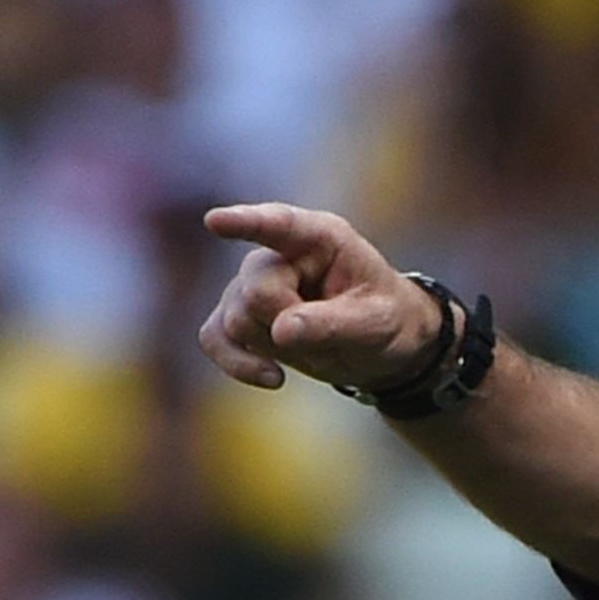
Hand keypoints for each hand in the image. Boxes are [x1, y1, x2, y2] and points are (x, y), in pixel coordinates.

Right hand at [198, 203, 440, 394]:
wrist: (377, 346)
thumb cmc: (385, 319)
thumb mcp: (376, 323)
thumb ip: (331, 324)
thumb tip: (280, 331)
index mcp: (320, 238)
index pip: (279, 225)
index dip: (246, 222)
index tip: (216, 221)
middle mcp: (278, 254)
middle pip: (255, 293)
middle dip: (289, 325)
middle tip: (331, 330)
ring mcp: (250, 283)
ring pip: (235, 321)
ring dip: (275, 347)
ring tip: (315, 342)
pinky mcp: (235, 315)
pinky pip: (213, 338)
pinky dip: (238, 363)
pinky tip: (275, 378)